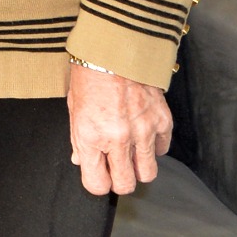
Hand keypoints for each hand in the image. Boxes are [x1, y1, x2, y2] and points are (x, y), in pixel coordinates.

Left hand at [68, 62, 172, 194]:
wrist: (115, 51)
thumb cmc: (90, 77)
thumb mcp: (74, 109)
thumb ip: (79, 140)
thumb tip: (82, 162)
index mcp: (90, 136)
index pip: (97, 184)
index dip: (97, 183)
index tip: (98, 177)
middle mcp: (118, 138)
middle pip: (126, 185)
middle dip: (120, 181)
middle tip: (116, 169)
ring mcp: (143, 131)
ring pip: (148, 174)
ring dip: (138, 168)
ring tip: (130, 153)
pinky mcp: (162, 122)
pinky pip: (162, 151)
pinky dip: (153, 147)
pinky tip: (142, 135)